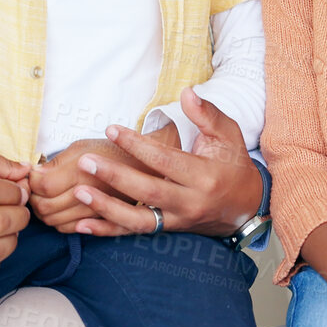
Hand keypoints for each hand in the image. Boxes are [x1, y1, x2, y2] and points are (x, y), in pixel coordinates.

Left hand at [27, 137, 148, 232]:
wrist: (147, 166)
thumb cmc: (113, 152)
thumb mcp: (82, 147)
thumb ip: (56, 162)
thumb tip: (34, 174)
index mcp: (82, 170)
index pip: (42, 185)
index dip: (32, 181)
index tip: (33, 174)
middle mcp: (90, 193)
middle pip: (46, 207)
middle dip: (35, 198)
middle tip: (37, 188)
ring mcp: (96, 212)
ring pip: (56, 223)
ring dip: (46, 213)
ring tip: (49, 198)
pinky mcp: (102, 223)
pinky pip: (74, 231)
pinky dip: (62, 224)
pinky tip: (63, 212)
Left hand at [69, 86, 262, 236]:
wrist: (247, 206)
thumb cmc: (234, 165)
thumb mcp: (229, 135)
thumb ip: (207, 114)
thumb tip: (187, 92)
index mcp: (204, 175)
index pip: (164, 160)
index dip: (137, 145)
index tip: (111, 130)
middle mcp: (190, 201)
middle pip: (147, 191)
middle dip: (115, 176)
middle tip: (86, 161)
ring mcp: (178, 220)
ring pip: (139, 220)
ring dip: (106, 208)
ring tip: (80, 193)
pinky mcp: (169, 230)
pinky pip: (135, 233)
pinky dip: (108, 231)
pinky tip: (83, 226)